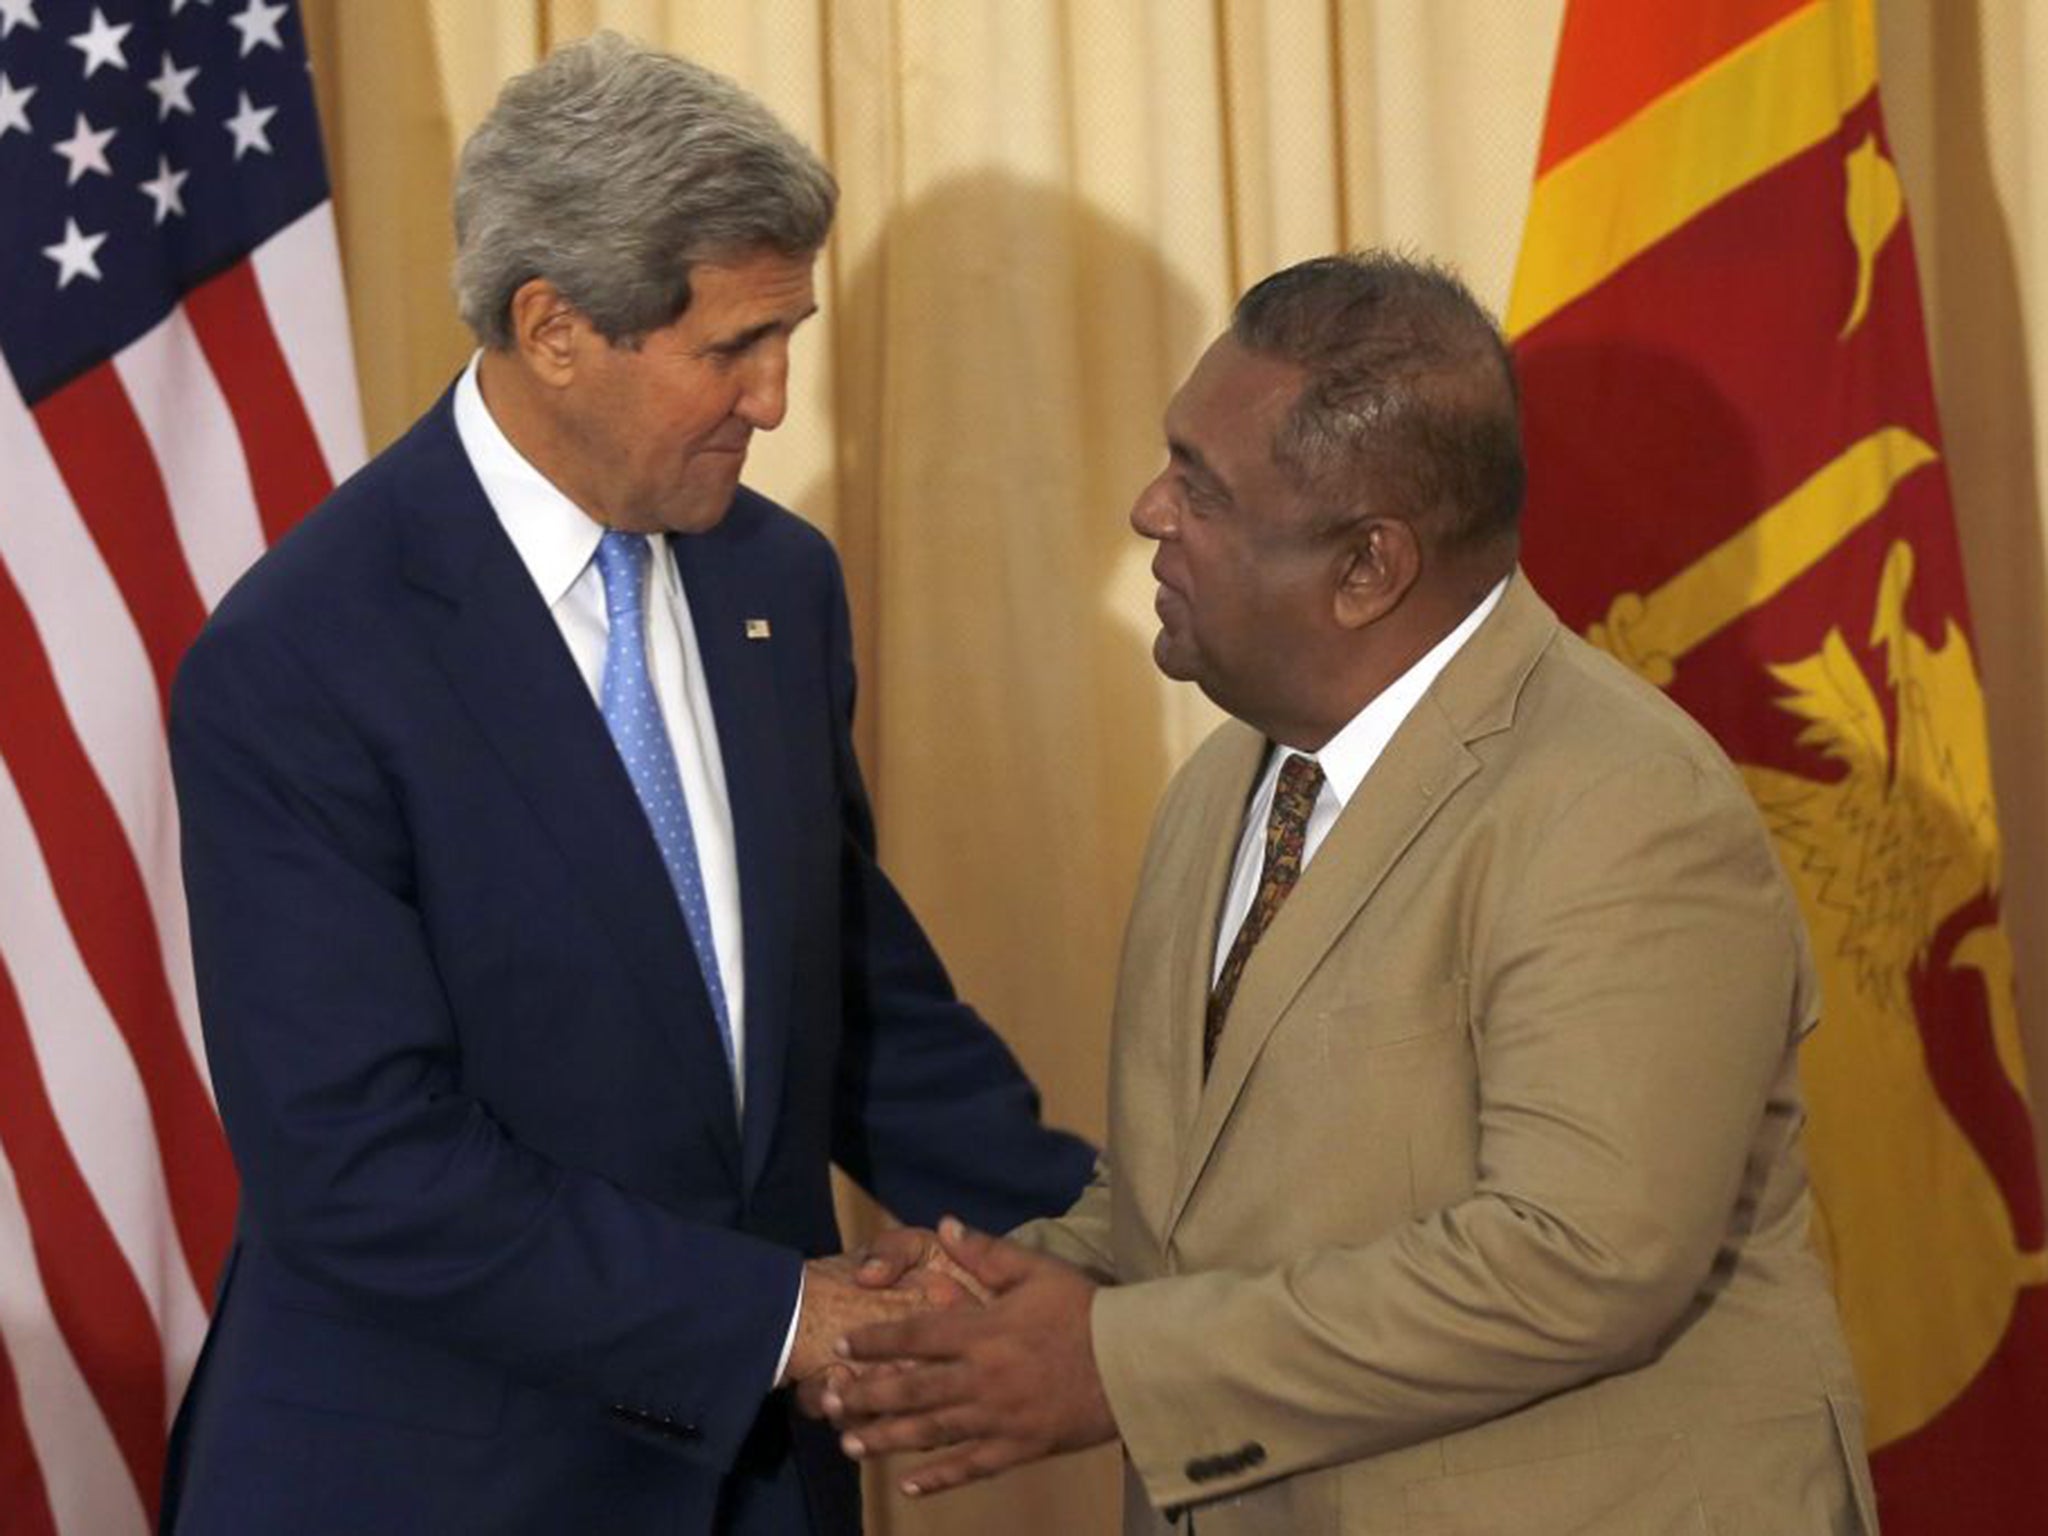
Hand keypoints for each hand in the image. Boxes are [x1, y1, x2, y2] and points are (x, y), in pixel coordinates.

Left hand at [823, 1216, 1117, 1495]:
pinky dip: (938, 1478)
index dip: (876, 1341)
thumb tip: (945, 1223)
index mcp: (983, 1332)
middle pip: (912, 1390)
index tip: (844, 1345)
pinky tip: (908, 1485)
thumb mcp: (1037, 1270)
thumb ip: (987, 1251)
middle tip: (828, 1399)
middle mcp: (982, 1379)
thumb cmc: (1084, 1310)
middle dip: (866, 1395)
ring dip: (887, 1438)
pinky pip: (971, 1467)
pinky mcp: (1018, 1448)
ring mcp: (998, 1419)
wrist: (1131, 1362)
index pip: (916, 1337)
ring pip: (931, 1433)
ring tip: (850, 1443)